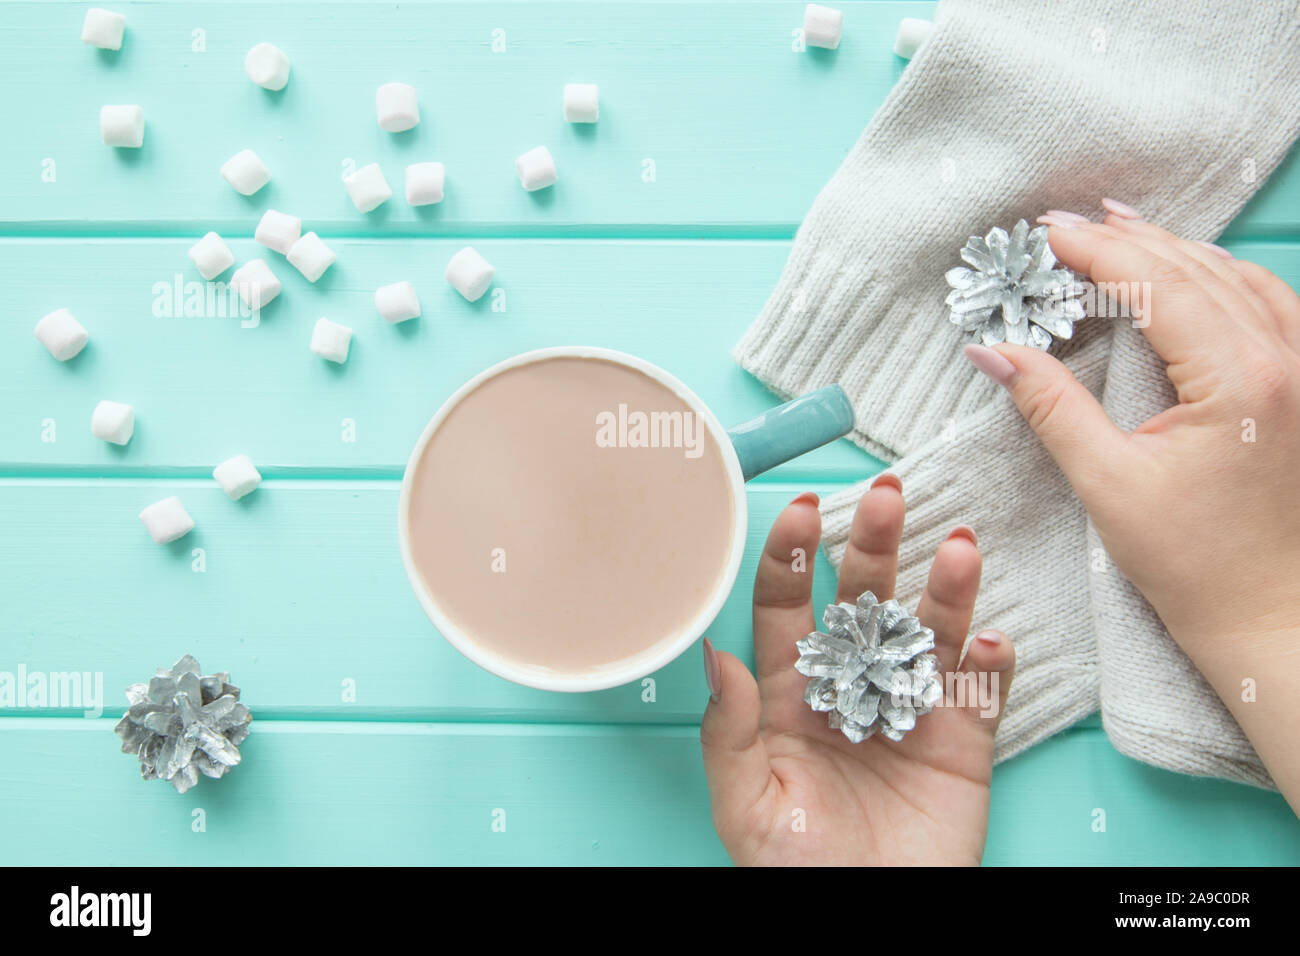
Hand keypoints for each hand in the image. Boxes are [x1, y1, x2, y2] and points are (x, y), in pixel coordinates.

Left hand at [700, 479, 1014, 865]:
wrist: (867, 922)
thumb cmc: (792, 869)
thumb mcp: (746, 804)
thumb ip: (731, 731)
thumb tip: (717, 656)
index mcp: (792, 690)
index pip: (788, 605)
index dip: (794, 556)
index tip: (803, 510)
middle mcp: (852, 684)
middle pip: (864, 598)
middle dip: (876, 546)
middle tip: (888, 497)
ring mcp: (909, 707)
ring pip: (929, 631)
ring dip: (947, 589)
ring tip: (960, 547)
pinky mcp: (962, 741)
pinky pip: (981, 693)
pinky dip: (990, 665)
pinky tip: (988, 642)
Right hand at [965, 204, 1299, 804]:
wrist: (1277, 617)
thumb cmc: (1198, 566)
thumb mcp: (1109, 485)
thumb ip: (1051, 407)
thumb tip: (993, 352)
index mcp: (1236, 379)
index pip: (1156, 284)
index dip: (1096, 251)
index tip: (1047, 233)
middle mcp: (1284, 361)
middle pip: (1198, 268)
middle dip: (1129, 238)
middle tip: (1070, 222)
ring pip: (1240, 277)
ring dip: (1178, 249)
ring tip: (1124, 228)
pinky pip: (1272, 304)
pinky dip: (1223, 276)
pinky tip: (1194, 272)